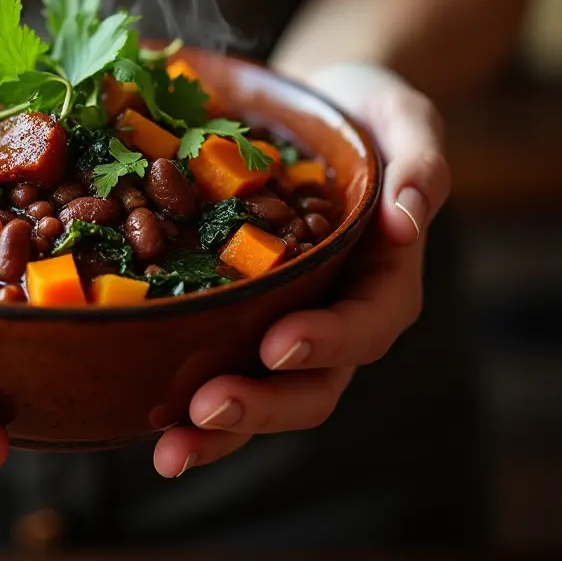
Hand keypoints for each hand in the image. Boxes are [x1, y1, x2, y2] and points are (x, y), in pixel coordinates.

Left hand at [153, 63, 450, 477]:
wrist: (318, 112)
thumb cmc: (366, 114)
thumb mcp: (404, 120)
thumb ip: (418, 165)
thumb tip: (406, 219)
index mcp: (383, 279)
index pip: (366, 324)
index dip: (326, 341)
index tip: (276, 343)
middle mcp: (335, 313)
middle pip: (312, 384)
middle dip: (261, 405)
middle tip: (205, 411)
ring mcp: (286, 320)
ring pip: (262, 392)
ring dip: (218, 428)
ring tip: (167, 448)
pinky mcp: (241, 312)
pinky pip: (218, 361)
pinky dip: (184, 392)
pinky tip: (143, 412)